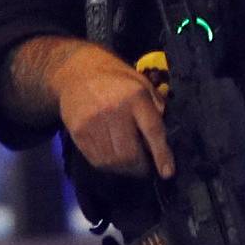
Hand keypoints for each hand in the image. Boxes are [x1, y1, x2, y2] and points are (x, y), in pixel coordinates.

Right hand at [52, 46, 174, 179]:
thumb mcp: (143, 85)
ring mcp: (92, 123)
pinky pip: (97, 160)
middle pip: (130, 153)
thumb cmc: (118, 80)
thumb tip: (165, 138)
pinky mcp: (78, 132)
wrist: (78, 72)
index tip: (167, 173)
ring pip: (113, 161)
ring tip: (131, 163)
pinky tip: (115, 158)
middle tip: (146, 166)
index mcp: (135, 97)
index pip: (152, 130)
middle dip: (142, 167)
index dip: (161, 154)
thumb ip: (156, 108)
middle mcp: (113, 111)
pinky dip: (110, 166)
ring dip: (126, 169)